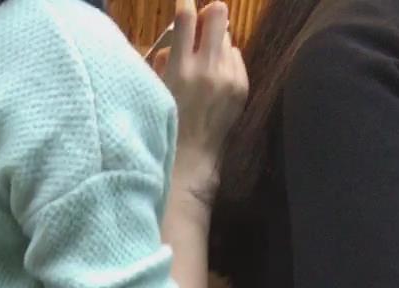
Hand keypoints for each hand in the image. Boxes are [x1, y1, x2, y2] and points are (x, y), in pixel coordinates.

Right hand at [159, 0, 248, 186]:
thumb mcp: (157, 91)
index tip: (183, 2)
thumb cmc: (166, 127)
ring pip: (227, 37)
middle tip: (201, 25)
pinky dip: (226, 61)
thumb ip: (165, 60)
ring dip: (215, 42)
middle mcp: (207, 68)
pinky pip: (236, 57)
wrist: (191, 161)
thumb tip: (175, 37)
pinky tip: (216, 79)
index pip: (185, 17)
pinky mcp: (241, 87)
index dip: (184, 3)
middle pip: (218, 13)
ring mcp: (228, 78)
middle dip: (208, 14)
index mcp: (180, 69)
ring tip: (205, 63)